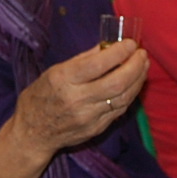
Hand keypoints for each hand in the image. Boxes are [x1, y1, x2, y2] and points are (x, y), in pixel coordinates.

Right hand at [9, 40, 148, 161]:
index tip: (131, 44)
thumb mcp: (54, 71)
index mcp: (63, 80)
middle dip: (135, 66)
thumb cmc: (40, 97)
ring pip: (123, 97)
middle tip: (142, 54)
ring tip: (143, 66)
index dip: (119, 53)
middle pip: (117, 83)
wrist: (33, 133)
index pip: (98, 64)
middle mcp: (77, 99)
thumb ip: (83, 59)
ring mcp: (88, 117)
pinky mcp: (96, 128)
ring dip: (138, 80)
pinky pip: (119, 109)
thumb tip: (108, 46)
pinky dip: (130, 94)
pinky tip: (134, 83)